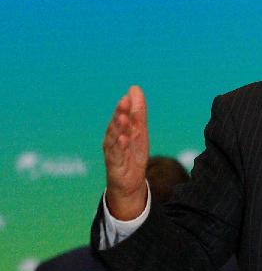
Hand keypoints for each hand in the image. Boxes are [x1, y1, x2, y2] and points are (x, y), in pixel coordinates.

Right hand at [102, 85, 149, 219]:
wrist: (130, 182)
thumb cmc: (133, 154)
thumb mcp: (139, 132)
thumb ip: (137, 112)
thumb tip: (135, 88)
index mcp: (120, 129)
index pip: (122, 115)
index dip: (125, 107)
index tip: (129, 97)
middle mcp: (113, 138)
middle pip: (116, 124)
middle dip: (120, 113)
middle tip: (124, 103)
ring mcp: (113, 151)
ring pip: (114, 138)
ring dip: (118, 128)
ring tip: (122, 118)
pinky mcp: (114, 165)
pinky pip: (117, 154)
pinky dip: (120, 147)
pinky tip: (123, 139)